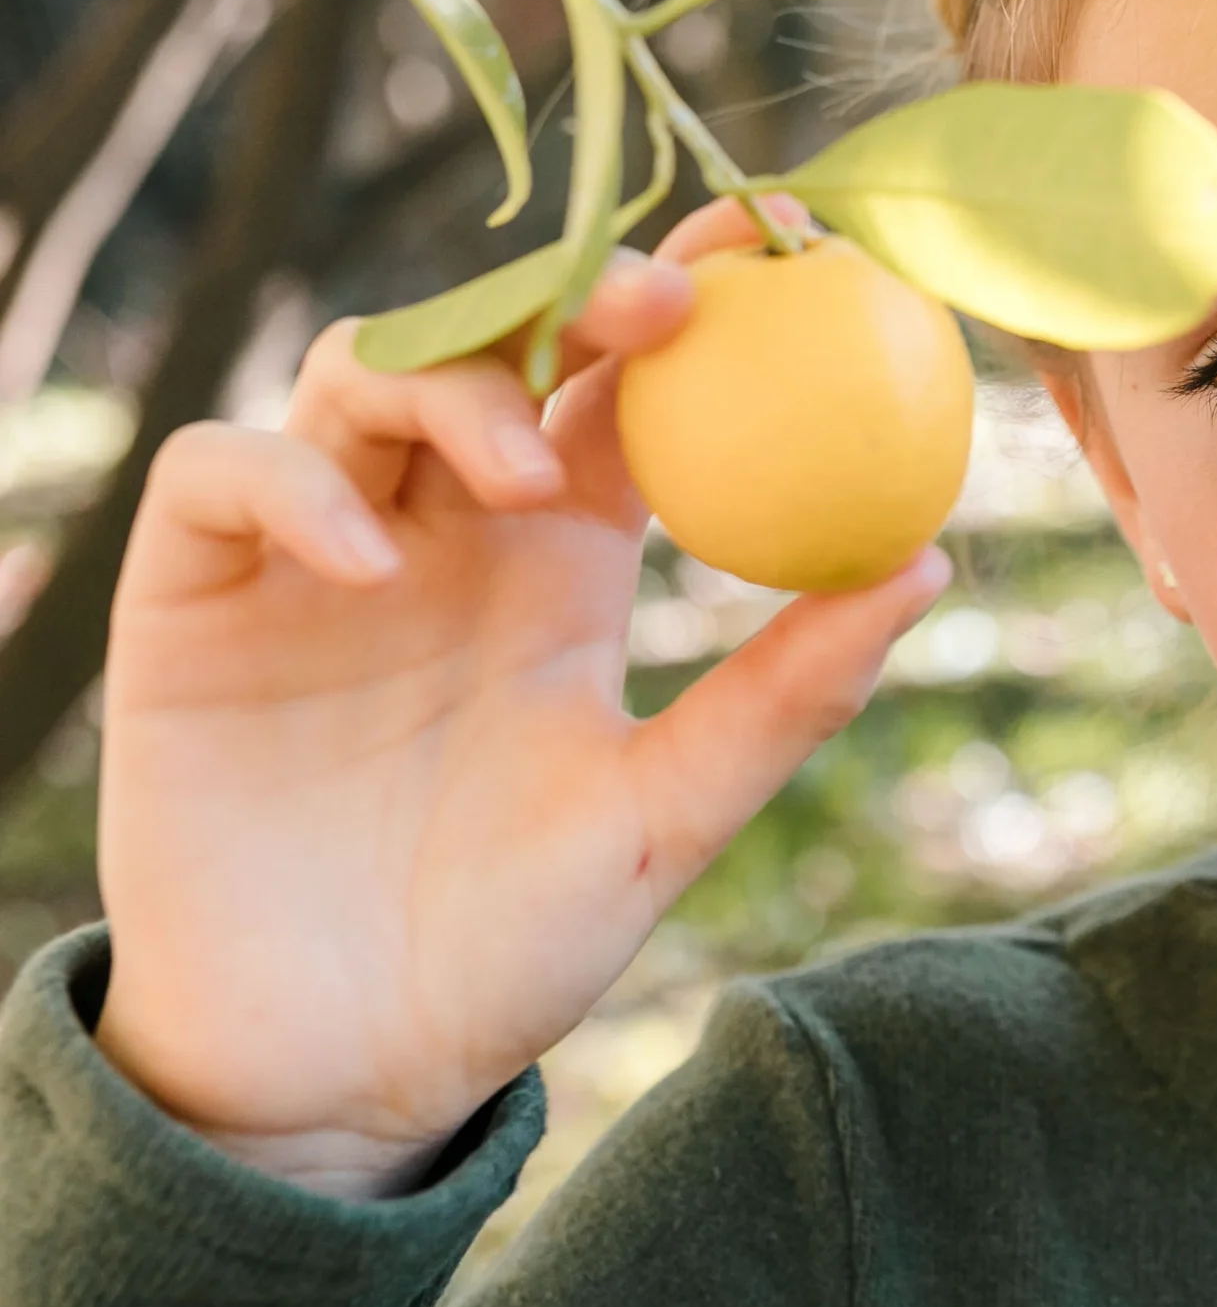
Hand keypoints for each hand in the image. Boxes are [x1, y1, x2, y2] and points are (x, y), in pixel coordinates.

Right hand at [92, 199, 949, 1197]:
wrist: (347, 1066)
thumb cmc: (511, 944)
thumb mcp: (664, 818)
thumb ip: (781, 697)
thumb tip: (929, 563)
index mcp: (565, 562)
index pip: (625, 387)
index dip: (691, 300)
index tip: (783, 241)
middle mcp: (446, 533)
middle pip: (495, 343)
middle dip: (572, 292)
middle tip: (665, 308)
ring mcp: (318, 555)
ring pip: (358, 374)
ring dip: (449, 388)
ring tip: (531, 478)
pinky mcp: (196, 599)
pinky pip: (221, 476)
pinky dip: (290, 483)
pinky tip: (366, 559)